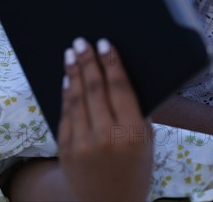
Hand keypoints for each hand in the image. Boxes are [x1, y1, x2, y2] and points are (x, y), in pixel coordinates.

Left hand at [58, 37, 152, 201]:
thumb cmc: (136, 170)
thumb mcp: (148, 142)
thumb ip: (138, 113)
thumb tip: (123, 77)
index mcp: (132, 133)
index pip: (120, 89)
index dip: (112, 63)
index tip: (105, 44)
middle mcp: (106, 136)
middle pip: (95, 89)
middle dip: (88, 61)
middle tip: (82, 42)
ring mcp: (82, 144)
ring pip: (76, 98)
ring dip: (73, 72)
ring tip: (71, 54)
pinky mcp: (65, 150)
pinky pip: (65, 115)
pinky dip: (66, 94)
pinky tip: (68, 79)